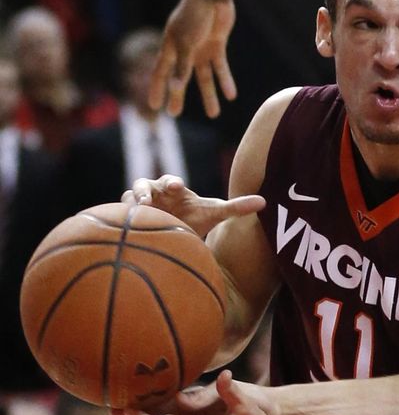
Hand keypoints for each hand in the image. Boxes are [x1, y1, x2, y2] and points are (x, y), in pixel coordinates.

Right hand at [121, 175, 264, 238]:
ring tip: (133, 214)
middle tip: (147, 200)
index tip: (177, 187)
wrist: (175, 235)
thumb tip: (264, 202)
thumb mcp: (214, 213)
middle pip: (143, 185)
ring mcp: (137, 207)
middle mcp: (153, 194)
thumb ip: (236, 207)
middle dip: (145, 191)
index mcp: (173, 189)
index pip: (170, 180)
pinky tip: (118, 232)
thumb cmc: (194, 220)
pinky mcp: (126, 221)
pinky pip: (117, 217)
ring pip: (127, 199)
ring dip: (128, 205)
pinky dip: (117, 221)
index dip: (172, 181)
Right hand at [149, 0, 236, 116]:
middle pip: (180, 78)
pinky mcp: (217, 44)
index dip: (157, 89)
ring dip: (209, 94)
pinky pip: (220, 66)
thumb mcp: (187, 43)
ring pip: (204, 76)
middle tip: (174, 114)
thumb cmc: (194, 15)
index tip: (154, 106)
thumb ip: (182, 67)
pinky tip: (230, 95)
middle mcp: (184, 50)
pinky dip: (225, 80)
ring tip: (214, 114)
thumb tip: (175, 88)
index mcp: (170, 46)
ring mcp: (201, 47)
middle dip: (178, 96)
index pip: (160, 72)